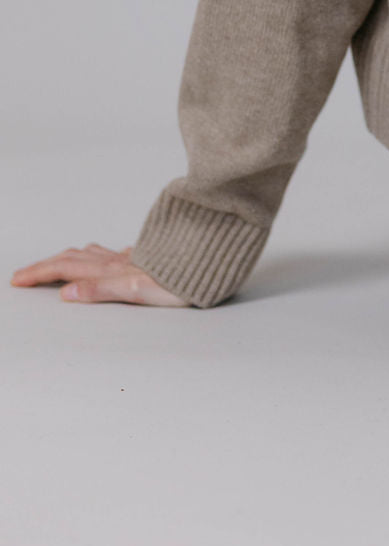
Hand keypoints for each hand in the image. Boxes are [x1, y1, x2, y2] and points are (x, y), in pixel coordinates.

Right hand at [10, 243, 191, 305]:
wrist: (211, 261)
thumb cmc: (181, 282)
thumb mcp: (138, 290)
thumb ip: (100, 290)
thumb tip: (66, 293)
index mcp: (111, 269)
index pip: (65, 268)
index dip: (40, 273)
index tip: (17, 279)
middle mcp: (118, 259)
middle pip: (73, 257)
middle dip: (46, 265)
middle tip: (25, 274)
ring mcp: (132, 257)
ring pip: (91, 253)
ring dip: (68, 257)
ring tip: (56, 262)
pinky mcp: (146, 257)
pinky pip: (112, 253)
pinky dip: (96, 255)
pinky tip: (105, 257)